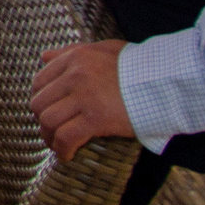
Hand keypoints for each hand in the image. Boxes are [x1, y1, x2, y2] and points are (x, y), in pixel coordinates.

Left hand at [30, 40, 134, 159]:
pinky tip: (67, 155)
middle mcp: (75, 75)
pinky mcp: (96, 119)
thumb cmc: (138, 67)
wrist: (165, 83)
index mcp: (75, 58)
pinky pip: (66, 137)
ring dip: (49, 138)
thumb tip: (44, 57)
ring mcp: (84, 97)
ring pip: (48, 121)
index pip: (40, 81)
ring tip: (58, 145)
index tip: (49, 111)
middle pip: (40, 103)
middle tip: (52, 131)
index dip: (40, 100)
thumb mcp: (104, 49)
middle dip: (42, 121)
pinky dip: (62, 149)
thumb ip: (72, 52)